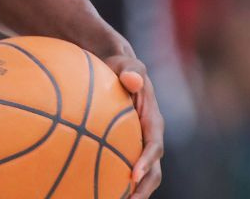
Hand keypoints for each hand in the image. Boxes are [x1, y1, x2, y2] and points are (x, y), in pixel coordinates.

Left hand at [103, 53, 163, 198]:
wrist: (116, 70)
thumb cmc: (120, 67)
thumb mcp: (125, 64)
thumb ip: (130, 70)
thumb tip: (132, 79)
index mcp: (152, 120)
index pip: (155, 145)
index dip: (147, 162)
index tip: (134, 175)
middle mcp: (149, 136)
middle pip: (153, 169)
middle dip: (144, 187)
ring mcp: (138, 144)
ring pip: (141, 174)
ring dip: (133, 191)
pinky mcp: (126, 147)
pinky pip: (122, 166)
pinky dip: (115, 181)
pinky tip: (94, 189)